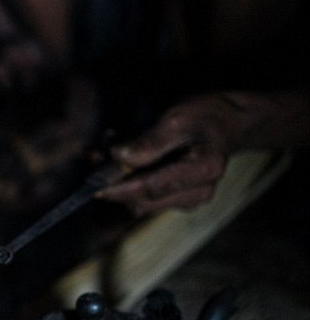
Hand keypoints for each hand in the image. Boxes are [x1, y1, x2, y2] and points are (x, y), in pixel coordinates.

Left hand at [97, 95, 250, 215]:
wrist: (226, 124)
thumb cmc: (205, 117)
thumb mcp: (177, 119)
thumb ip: (150, 142)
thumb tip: (119, 158)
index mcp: (205, 170)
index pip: (153, 188)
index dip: (120, 188)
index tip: (94, 185)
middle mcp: (199, 193)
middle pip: (143, 201)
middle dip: (114, 184)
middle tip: (94, 157)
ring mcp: (188, 200)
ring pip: (139, 203)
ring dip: (117, 183)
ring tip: (104, 152)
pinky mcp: (177, 201)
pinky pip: (144, 199)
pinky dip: (127, 183)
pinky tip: (119, 160)